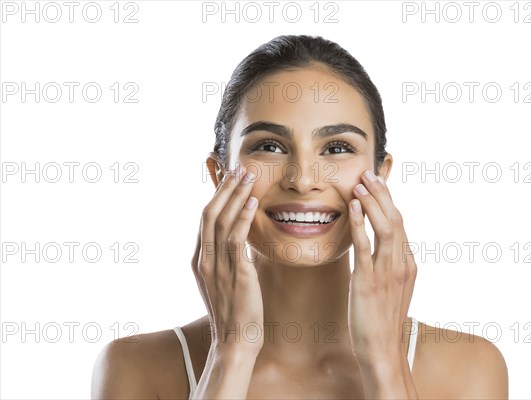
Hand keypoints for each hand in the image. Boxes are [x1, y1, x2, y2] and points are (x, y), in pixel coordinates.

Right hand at [191, 164, 263, 354]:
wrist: (235, 341)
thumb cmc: (234, 311)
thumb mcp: (222, 281)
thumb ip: (224, 258)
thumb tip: (235, 239)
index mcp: (199, 260)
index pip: (205, 220)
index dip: (217, 196)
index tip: (230, 179)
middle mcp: (204, 260)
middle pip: (209, 213)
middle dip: (225, 188)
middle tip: (239, 168)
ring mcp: (217, 266)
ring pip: (221, 221)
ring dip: (235, 195)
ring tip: (248, 176)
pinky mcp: (235, 274)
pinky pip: (236, 239)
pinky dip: (243, 217)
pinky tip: (253, 202)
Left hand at [347, 170, 417, 364]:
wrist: (382, 349)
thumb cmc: (383, 320)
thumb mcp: (393, 288)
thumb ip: (390, 266)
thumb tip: (383, 249)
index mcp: (408, 264)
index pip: (400, 224)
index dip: (388, 201)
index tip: (377, 184)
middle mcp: (401, 264)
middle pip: (396, 219)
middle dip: (382, 193)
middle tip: (368, 174)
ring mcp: (387, 272)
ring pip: (385, 227)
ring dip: (372, 202)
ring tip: (360, 183)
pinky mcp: (369, 281)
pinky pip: (365, 245)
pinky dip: (360, 222)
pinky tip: (352, 206)